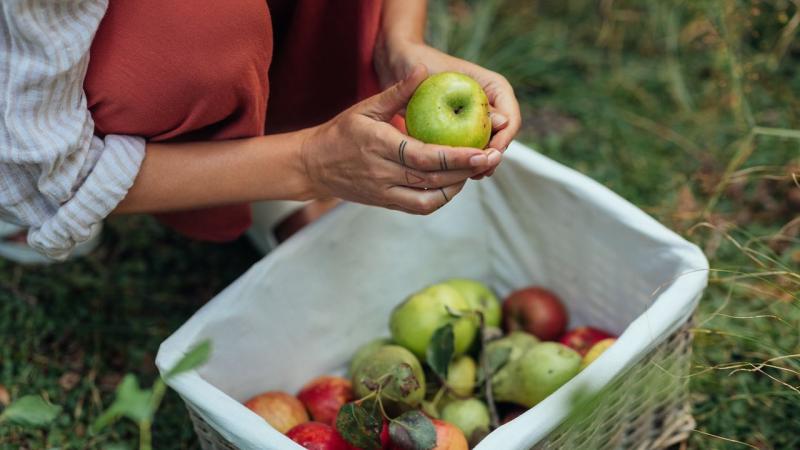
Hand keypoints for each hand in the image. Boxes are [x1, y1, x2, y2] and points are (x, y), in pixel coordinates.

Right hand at [300, 65, 501, 214]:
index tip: (481, 151)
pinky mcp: (386, 204)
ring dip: (456, 187)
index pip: (424, 157)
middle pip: (432, 179)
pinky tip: (453, 183)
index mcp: (379, 146)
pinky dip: (441, 198)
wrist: (313, 165)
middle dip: (465, 171)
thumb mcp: (365, 107)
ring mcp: (384, 192)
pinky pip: (419, 207)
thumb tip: (424, 71)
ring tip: (473, 170)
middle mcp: (383, 173)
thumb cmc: (341, 131)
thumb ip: (398, 92)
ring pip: (429, 198)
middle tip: (491, 159)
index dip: (456, 157)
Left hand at [375, 42, 520, 177]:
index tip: (490, 155)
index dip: (505, 139)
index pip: (512, 117)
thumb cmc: (418, 64)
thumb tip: (502, 122)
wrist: (400, 65)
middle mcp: (489, 104)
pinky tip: (454, 175)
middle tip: (480, 173)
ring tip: (469, 176)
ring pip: (487, 148)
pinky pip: (468, 150)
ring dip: (479, 164)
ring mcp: (476, 118)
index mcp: (494, 87)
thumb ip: (469, 97)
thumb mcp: (440, 79)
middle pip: (502, 138)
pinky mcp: (460, 129)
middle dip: (492, 157)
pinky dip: (463, 163)